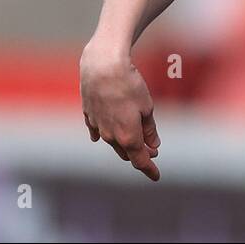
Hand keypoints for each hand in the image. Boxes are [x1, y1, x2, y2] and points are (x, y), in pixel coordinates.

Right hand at [80, 43, 160, 181]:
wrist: (102, 67)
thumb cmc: (129, 85)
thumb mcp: (147, 107)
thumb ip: (149, 129)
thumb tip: (153, 146)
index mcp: (128, 136)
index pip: (140, 160)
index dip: (150, 169)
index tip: (157, 176)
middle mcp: (110, 136)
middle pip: (126, 152)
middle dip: (139, 155)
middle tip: (152, 153)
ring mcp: (97, 126)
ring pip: (112, 142)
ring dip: (124, 144)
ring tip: (135, 142)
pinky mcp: (88, 115)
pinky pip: (96, 130)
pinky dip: (103, 135)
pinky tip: (101, 137)